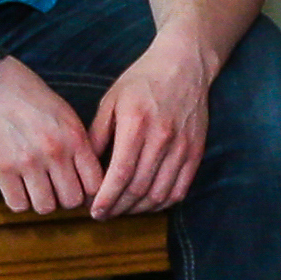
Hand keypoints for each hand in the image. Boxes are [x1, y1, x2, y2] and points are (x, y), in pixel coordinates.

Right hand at [0, 60, 103, 215]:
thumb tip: (89, 177)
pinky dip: (20, 201)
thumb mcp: (65, 115)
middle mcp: (54, 152)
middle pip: (71, 200)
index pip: (94, 184)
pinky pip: (18, 204)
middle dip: (65, 199)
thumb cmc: (29, 97)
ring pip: (45, 207)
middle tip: (56, 189)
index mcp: (73, 137)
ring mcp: (27, 162)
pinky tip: (18, 188)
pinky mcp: (0, 169)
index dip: (89, 192)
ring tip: (36, 188)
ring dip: (42, 201)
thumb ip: (78, 145)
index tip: (79, 188)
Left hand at [83, 41, 215, 217]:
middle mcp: (161, 138)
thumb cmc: (142, 81)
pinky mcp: (196, 151)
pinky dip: (162, 203)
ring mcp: (182, 146)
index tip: (94, 211)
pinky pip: (180, 189)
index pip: (120, 173)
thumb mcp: (111, 100)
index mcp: (136, 124)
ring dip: (138, 209)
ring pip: (159, 194)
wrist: (184, 65)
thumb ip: (97, 134)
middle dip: (118, 208)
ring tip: (122, 210)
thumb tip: (84, 167)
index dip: (106, 198)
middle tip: (103, 215)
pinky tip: (147, 203)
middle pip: (138, 188)